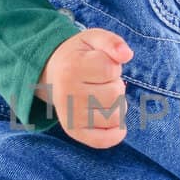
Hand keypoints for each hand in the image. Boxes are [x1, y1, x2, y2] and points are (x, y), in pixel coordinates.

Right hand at [37, 28, 133, 148]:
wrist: (52, 73)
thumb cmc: (79, 56)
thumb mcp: (93, 39)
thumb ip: (112, 42)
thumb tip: (126, 55)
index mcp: (71, 67)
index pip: (112, 70)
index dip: (113, 66)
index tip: (100, 64)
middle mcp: (68, 94)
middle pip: (116, 95)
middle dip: (116, 86)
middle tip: (100, 82)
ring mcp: (70, 115)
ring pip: (115, 116)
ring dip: (117, 106)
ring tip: (102, 96)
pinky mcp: (73, 131)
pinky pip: (103, 140)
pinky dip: (115, 133)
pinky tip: (113, 122)